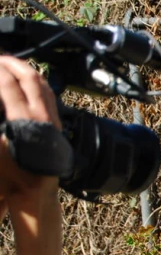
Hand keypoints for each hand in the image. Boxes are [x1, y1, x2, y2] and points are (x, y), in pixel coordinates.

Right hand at [0, 56, 59, 213]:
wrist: (36, 190)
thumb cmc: (11, 174)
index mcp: (24, 120)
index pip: (9, 85)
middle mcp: (43, 117)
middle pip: (31, 79)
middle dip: (14, 64)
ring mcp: (53, 120)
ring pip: (44, 86)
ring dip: (28, 71)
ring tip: (13, 65)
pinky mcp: (57, 125)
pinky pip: (51, 97)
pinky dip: (38, 84)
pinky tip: (29, 83)